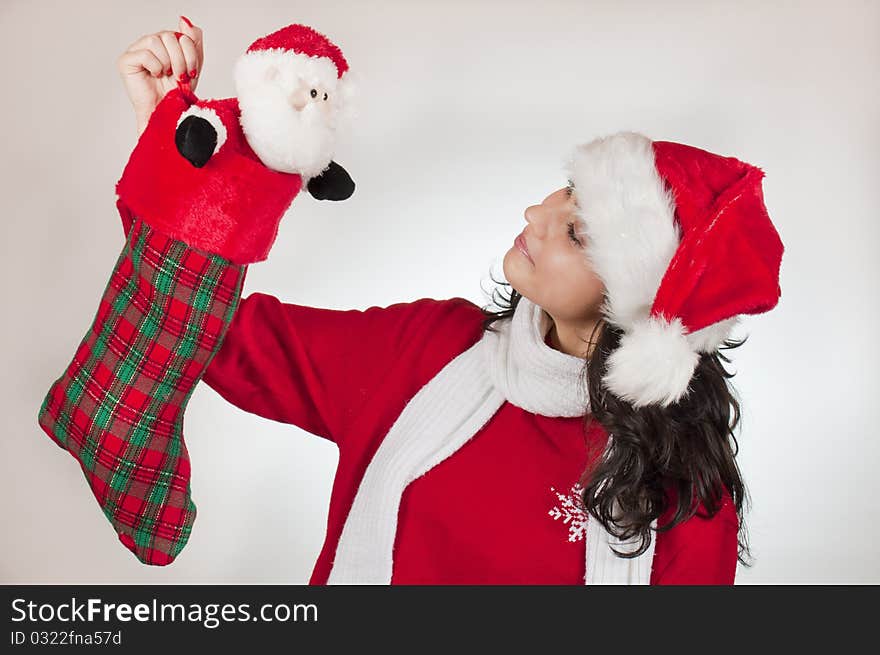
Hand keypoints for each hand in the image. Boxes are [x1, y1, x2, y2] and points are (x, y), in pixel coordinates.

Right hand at [116, 16, 203, 136]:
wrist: (166, 113)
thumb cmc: (177, 93)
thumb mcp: (193, 66)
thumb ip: (193, 42)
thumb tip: (184, 20)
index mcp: (166, 44)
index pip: (182, 33)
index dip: (191, 53)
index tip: (191, 72)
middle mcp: (151, 43)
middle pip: (170, 35)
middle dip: (181, 60)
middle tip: (179, 76)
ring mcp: (137, 50)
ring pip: (157, 41)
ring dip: (167, 63)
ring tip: (165, 76)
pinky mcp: (126, 60)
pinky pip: (145, 53)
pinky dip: (155, 67)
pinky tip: (154, 76)